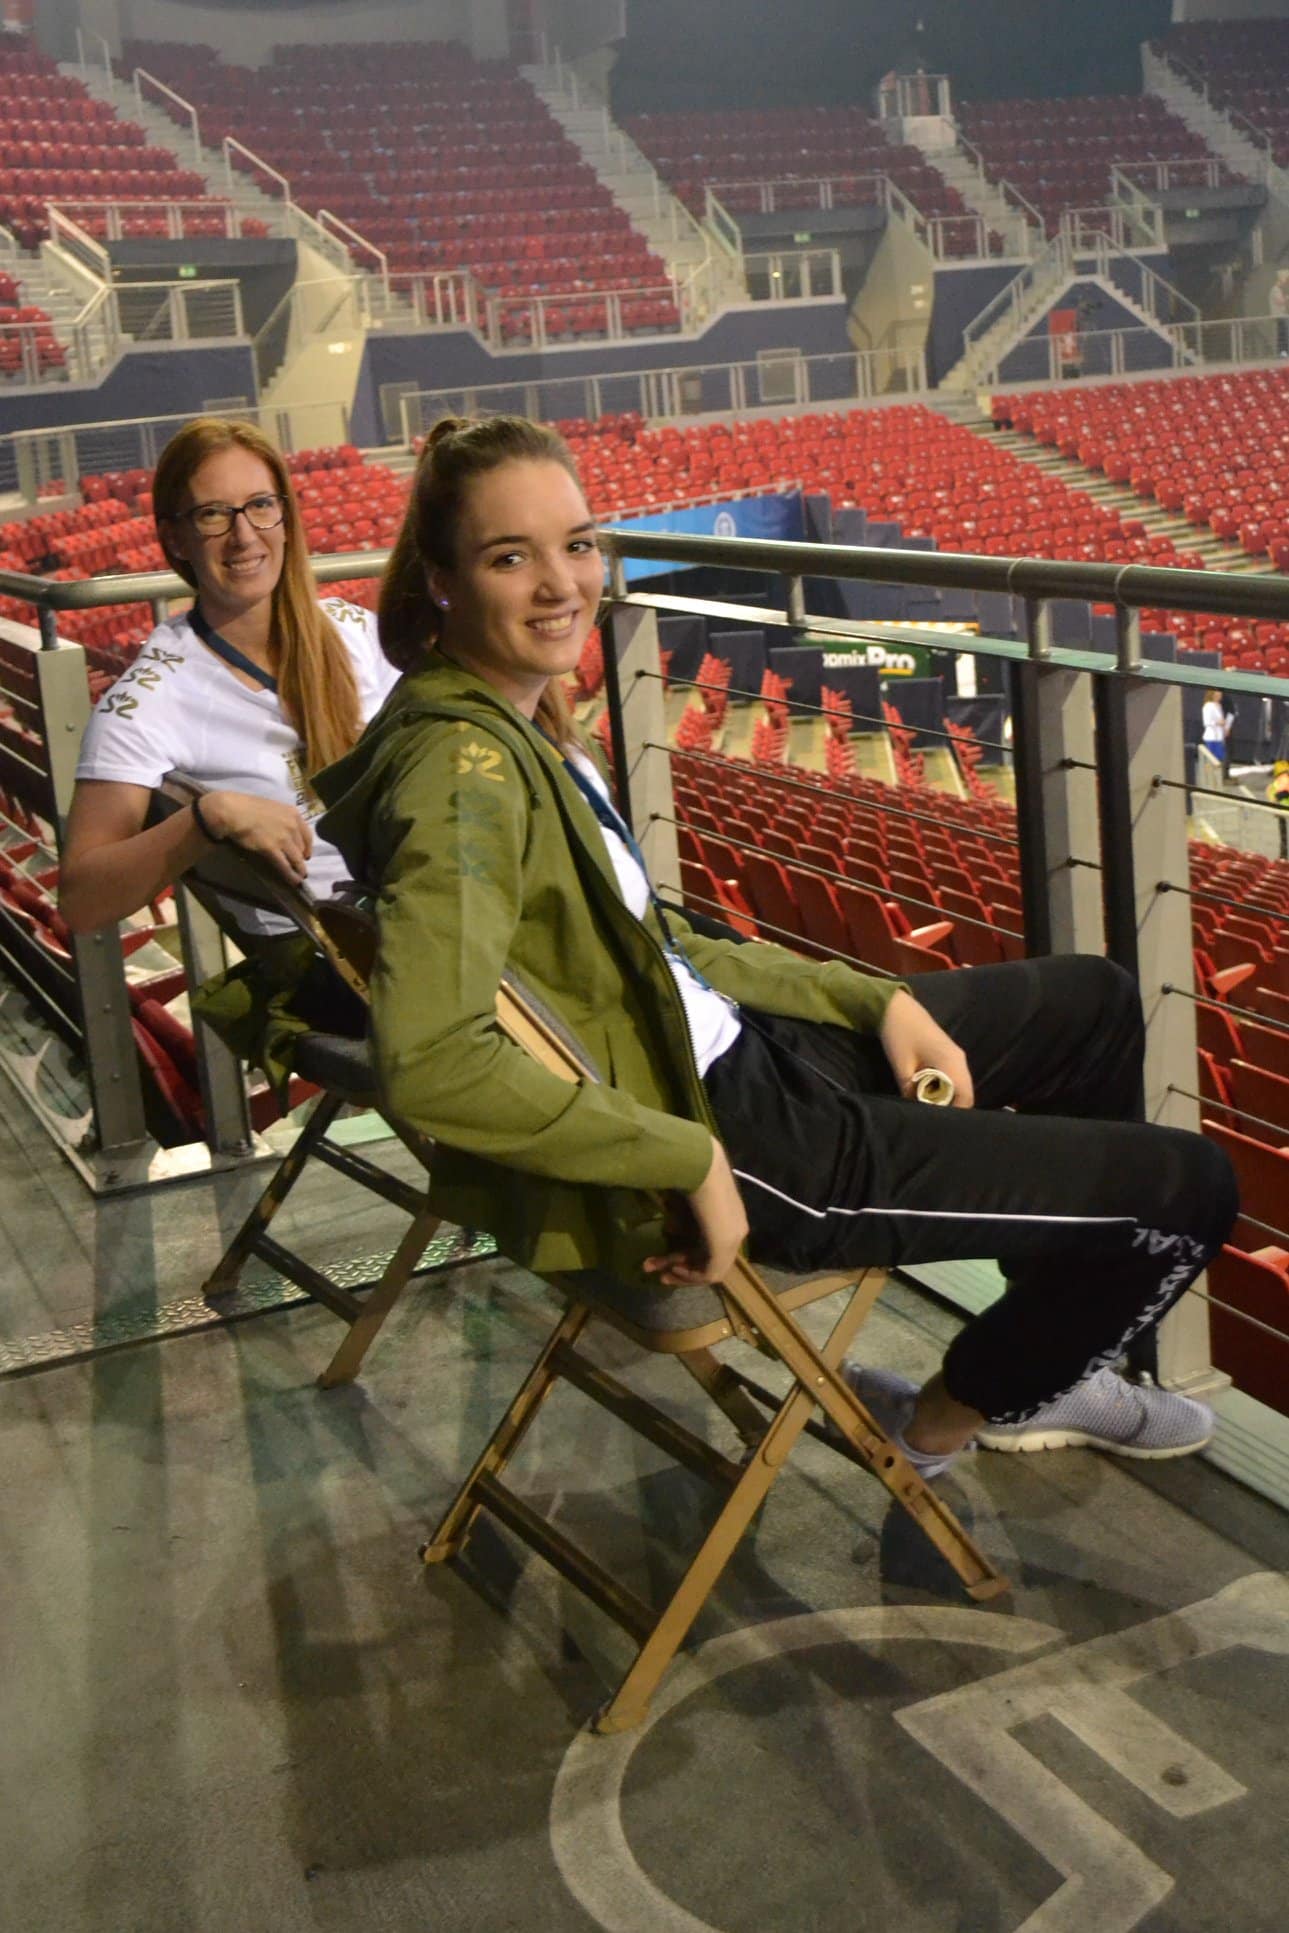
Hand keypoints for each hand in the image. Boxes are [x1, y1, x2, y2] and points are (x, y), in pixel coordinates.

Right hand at [198, 789, 312, 886]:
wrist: (232, 810)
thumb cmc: (246, 806)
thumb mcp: (271, 808)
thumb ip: (281, 819)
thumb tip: (282, 830)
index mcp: (292, 813)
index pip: (307, 834)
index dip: (307, 847)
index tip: (306, 854)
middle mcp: (292, 825)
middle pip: (302, 847)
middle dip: (301, 858)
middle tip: (298, 866)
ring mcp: (283, 838)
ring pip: (296, 859)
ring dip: (299, 870)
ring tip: (299, 877)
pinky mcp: (272, 849)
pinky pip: (285, 865)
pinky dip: (290, 875)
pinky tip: (293, 881)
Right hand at [643, 1138, 748, 1286]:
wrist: (701, 1166)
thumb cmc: (691, 1173)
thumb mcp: (688, 1197)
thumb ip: (685, 1215)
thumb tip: (671, 1226)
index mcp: (732, 1216)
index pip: (713, 1245)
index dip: (690, 1255)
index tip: (668, 1259)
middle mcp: (737, 1230)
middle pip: (710, 1259)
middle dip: (683, 1269)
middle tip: (661, 1276)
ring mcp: (733, 1239)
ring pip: (710, 1269)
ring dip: (684, 1275)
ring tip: (662, 1276)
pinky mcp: (724, 1246)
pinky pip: (710, 1274)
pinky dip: (691, 1276)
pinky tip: (674, 1268)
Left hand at [879, 988, 973, 1108]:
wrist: (896, 1009)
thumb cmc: (899, 1036)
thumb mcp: (902, 1068)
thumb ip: (911, 1093)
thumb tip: (915, 1113)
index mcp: (952, 1063)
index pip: (966, 1098)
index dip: (955, 1114)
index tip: (939, 1124)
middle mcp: (960, 1060)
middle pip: (965, 1093)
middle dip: (951, 1108)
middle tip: (932, 1119)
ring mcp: (956, 1055)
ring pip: (960, 1085)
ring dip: (947, 1098)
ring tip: (929, 1108)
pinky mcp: (949, 1054)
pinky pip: (953, 1077)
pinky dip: (945, 1088)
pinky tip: (928, 1093)